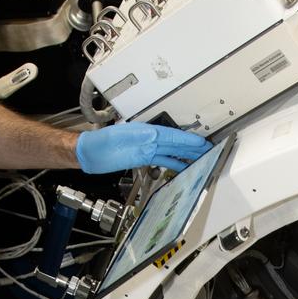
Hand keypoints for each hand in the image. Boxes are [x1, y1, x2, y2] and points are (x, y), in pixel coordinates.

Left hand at [76, 122, 211, 173]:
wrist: (88, 154)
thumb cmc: (99, 145)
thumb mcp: (117, 138)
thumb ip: (137, 138)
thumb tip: (155, 137)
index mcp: (145, 132)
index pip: (171, 136)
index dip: (187, 140)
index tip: (201, 142)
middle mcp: (148, 140)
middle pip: (175, 143)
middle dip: (192, 147)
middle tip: (209, 150)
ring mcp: (146, 149)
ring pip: (171, 151)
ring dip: (186, 155)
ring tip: (201, 158)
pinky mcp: (143, 158)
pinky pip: (163, 160)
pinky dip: (174, 162)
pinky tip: (182, 166)